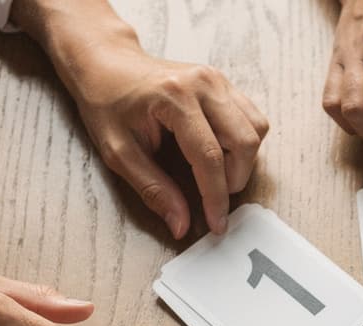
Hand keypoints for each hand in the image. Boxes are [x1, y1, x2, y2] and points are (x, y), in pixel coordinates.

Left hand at [67, 45, 267, 235]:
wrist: (106, 64)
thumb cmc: (107, 103)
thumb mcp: (119, 152)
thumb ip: (152, 189)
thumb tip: (180, 224)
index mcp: (174, 98)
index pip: (210, 157)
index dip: (216, 197)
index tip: (217, 224)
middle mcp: (203, 84)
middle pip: (244, 142)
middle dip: (234, 180)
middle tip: (212, 197)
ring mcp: (216, 80)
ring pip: (255, 130)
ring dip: (242, 162)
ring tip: (215, 174)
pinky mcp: (222, 83)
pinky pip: (251, 118)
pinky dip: (243, 143)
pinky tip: (221, 152)